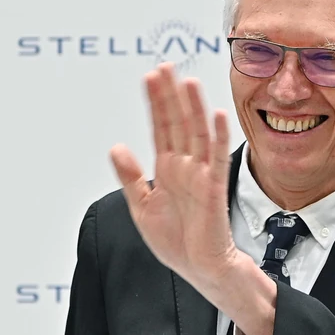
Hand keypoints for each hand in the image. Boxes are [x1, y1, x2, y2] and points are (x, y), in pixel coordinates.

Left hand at [109, 63, 237, 287]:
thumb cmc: (176, 241)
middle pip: (179, 122)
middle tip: (165, 67)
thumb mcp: (141, 207)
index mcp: (168, 169)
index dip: (156, 102)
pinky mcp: (214, 188)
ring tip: (187, 82)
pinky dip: (218, 137)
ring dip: (193, 107)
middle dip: (171, 95)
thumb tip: (116, 147)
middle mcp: (186, 166)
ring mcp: (201, 175)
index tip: (151, 76)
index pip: (161, 127)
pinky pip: (217, 158)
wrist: (199, 267)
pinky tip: (216, 116)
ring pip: (197, 133)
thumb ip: (130, 177)